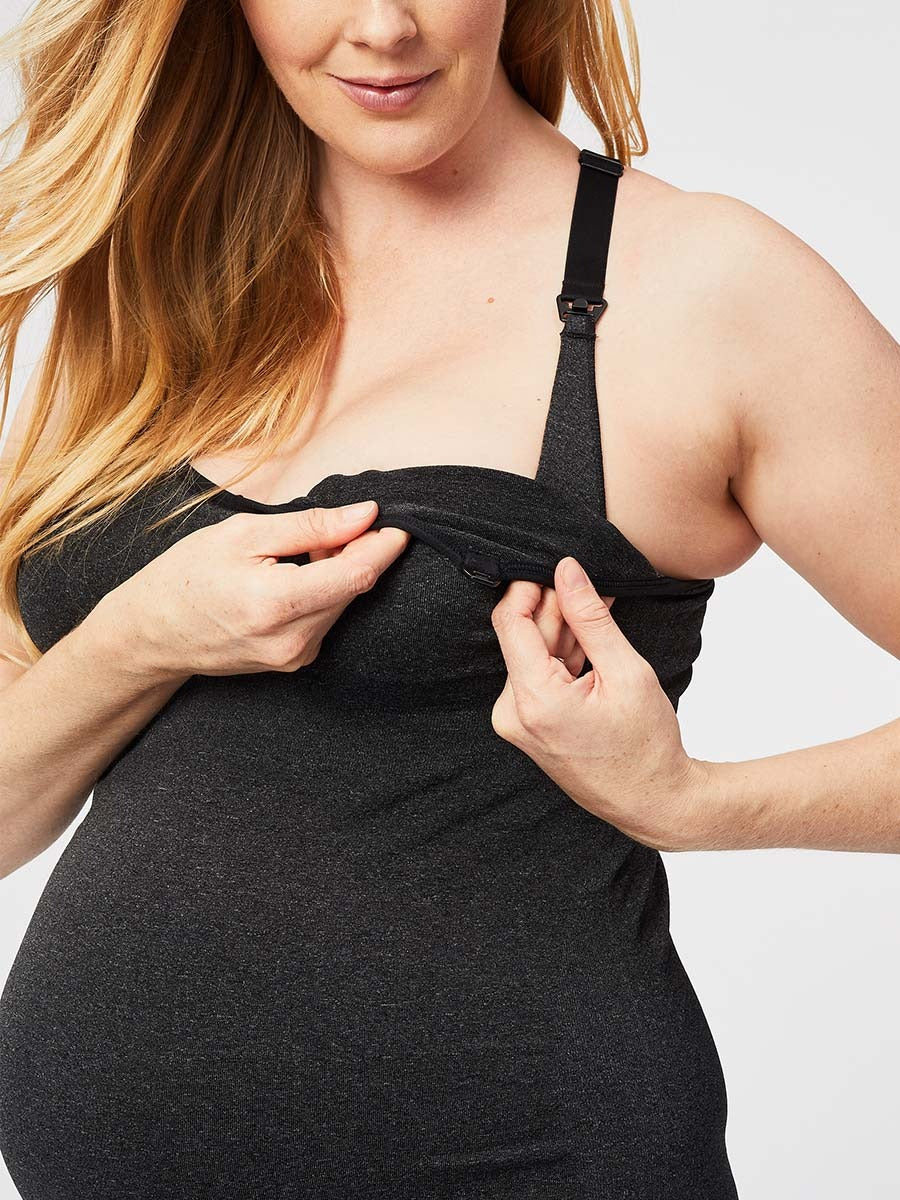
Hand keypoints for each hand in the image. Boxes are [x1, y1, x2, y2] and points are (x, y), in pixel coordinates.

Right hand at [96, 501, 410, 681]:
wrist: (152, 634)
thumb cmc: (187, 576)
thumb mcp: (243, 535)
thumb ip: (310, 527)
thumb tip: (365, 514)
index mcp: (275, 603)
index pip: (355, 574)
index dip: (383, 545)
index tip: (398, 521)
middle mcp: (291, 640)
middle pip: (354, 588)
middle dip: (358, 552)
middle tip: (336, 525)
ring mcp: (294, 657)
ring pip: (343, 603)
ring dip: (339, 572)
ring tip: (303, 552)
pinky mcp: (295, 662)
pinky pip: (327, 618)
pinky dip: (324, 593)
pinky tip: (295, 578)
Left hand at [489, 555, 705, 851]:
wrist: (651, 801)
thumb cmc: (646, 744)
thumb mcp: (625, 671)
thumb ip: (590, 618)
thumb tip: (565, 571)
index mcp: (534, 700)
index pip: (510, 622)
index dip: (529, 587)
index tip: (556, 569)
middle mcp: (513, 713)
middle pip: (522, 638)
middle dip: (554, 608)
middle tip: (592, 588)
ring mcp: (517, 723)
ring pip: (531, 655)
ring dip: (562, 630)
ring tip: (601, 610)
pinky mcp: (526, 726)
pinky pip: (537, 677)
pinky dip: (562, 656)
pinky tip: (590, 640)